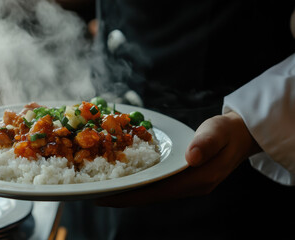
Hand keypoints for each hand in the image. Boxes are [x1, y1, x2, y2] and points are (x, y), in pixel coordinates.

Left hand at [95, 111, 260, 206]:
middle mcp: (189, 187)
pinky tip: (127, 179)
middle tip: (95, 194)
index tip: (105, 197)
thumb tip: (192, 156)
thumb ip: (206, 143)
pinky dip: (140, 184)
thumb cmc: (227, 132)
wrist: (240, 136)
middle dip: (123, 196)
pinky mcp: (183, 179)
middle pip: (150, 196)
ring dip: (130, 192)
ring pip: (152, 192)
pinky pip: (157, 185)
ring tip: (105, 188)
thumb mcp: (218, 132)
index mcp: (197, 179)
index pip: (156, 192)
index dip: (129, 196)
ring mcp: (186, 185)